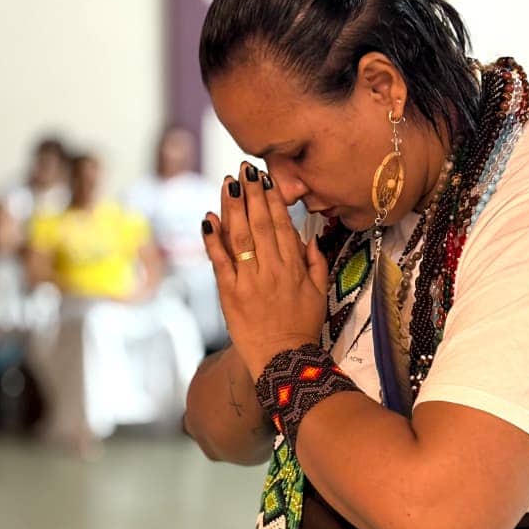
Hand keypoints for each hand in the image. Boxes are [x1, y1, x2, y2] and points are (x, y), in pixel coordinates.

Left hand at [201, 164, 328, 380]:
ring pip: (239, 236)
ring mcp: (249, 281)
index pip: (281, 224)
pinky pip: (220, 261)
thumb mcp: (320, 293)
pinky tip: (208, 218)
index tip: (264, 178)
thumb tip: (308, 237)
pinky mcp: (230, 293)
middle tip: (244, 169)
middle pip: (259, 224)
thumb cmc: (303, 327)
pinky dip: (213, 239)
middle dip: (251, 194)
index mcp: (294, 267)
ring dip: (232, 207)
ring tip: (227, 184)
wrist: (283, 359)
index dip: (271, 199)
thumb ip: (316, 263)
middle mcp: (272, 269)